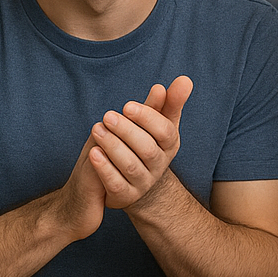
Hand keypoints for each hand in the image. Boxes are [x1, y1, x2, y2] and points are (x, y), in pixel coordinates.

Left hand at [84, 76, 193, 209]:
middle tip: (108, 115)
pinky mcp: (125, 196)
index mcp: (169, 145)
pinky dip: (105, 169)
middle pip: (147, 149)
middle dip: (127, 131)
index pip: (165, 132)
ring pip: (131, 166)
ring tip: (97, 129)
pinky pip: (116, 184)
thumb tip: (184, 80)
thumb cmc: (145, 142)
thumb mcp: (157, 122)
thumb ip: (169, 102)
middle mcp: (160, 165)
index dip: (147, 118)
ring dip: (113, 146)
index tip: (127, 105)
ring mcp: (144, 183)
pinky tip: (93, 153)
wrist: (133, 181)